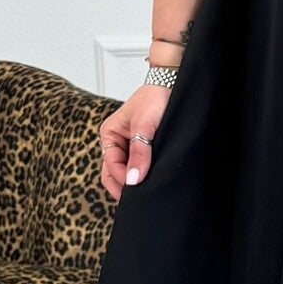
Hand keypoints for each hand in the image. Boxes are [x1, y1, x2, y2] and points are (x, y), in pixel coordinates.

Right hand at [98, 84, 170, 199]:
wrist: (173, 82)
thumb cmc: (155, 97)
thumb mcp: (145, 126)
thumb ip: (139, 153)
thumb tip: (133, 180)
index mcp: (109, 134)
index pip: (111, 167)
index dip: (123, 181)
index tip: (136, 191)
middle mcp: (117, 141)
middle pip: (114, 172)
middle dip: (123, 187)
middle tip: (139, 201)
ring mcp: (129, 144)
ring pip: (126, 171)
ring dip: (134, 181)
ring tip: (147, 193)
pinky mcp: (143, 146)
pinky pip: (139, 165)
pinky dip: (143, 174)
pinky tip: (152, 182)